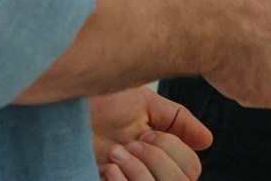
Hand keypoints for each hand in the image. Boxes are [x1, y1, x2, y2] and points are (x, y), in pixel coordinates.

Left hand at [89, 86, 211, 180]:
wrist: (62, 102)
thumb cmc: (97, 98)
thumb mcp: (142, 103)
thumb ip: (176, 120)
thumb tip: (207, 141)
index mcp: (157, 151)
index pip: (190, 170)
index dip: (173, 152)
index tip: (146, 132)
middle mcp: (145, 170)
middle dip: (158, 161)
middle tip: (130, 143)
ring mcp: (126, 179)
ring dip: (139, 173)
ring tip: (114, 154)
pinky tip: (106, 169)